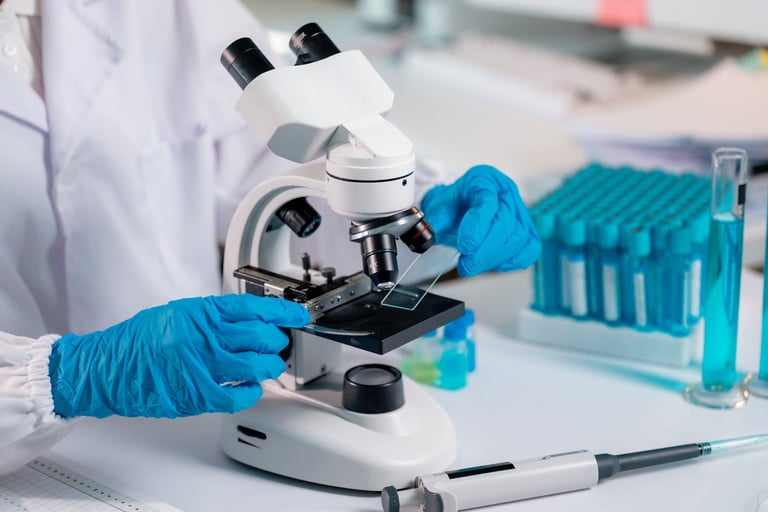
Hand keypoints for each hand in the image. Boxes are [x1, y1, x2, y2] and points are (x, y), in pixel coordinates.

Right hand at [49, 295, 309, 418]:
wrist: (108, 368)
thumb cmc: (140, 341)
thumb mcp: (179, 314)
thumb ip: (214, 316)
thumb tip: (250, 321)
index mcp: (200, 312)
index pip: (253, 307)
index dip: (282, 310)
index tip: (299, 314)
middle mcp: (202, 336)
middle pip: (259, 335)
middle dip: (276, 342)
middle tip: (278, 345)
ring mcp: (199, 365)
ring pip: (253, 365)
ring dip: (269, 367)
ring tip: (269, 367)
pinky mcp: (194, 393)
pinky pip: (236, 394)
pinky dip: (250, 392)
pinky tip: (251, 389)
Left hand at [421, 165, 540, 276]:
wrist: (461, 209)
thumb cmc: (453, 206)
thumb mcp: (438, 209)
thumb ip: (433, 222)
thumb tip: (425, 239)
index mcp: (484, 180)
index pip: (487, 203)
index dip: (477, 227)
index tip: (465, 247)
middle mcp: (506, 192)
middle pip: (505, 224)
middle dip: (485, 250)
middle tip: (466, 266)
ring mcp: (520, 211)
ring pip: (518, 238)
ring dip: (494, 257)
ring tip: (473, 264)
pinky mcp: (527, 230)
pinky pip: (529, 249)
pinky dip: (513, 261)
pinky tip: (494, 264)